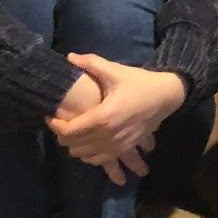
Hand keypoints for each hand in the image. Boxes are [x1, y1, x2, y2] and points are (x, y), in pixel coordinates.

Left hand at [46, 54, 185, 186]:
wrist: (167, 96)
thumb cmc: (140, 82)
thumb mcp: (116, 72)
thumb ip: (92, 64)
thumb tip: (69, 56)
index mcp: (102, 117)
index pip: (68, 131)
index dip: (55, 125)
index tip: (50, 116)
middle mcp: (107, 136)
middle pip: (73, 145)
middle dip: (63, 135)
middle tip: (63, 123)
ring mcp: (117, 145)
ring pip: (84, 156)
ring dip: (76, 147)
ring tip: (75, 133)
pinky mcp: (124, 149)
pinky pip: (99, 160)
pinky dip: (90, 156)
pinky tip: (89, 146)